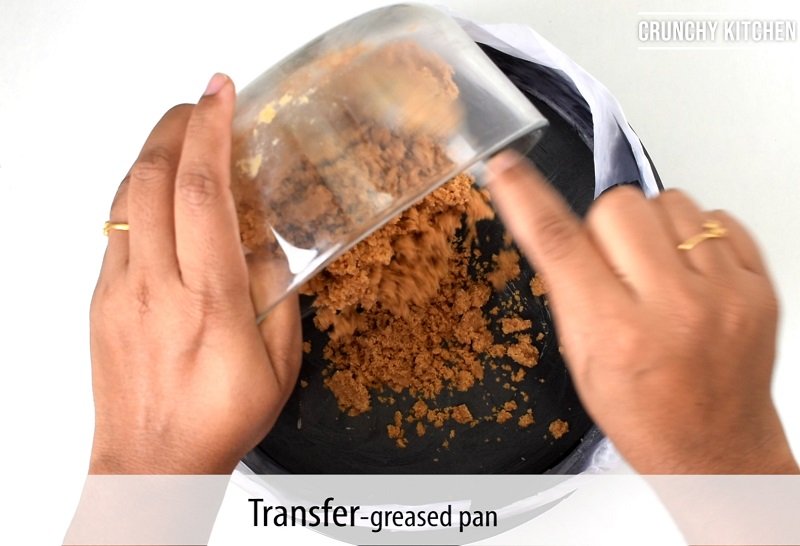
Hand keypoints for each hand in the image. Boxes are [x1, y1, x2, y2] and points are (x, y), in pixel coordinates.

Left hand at [89, 74, 300, 473]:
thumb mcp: (280, 363)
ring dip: (153, 154)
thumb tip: (265, 247)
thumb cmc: (218, 419)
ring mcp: (121, 291)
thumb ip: (277, 295)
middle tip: (201, 104)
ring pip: (126, 199)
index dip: (211, 134)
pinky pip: (116, 229)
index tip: (221, 97)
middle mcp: (157, 287)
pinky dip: (137, 194)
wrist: (152, 463)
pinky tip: (159, 194)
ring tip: (181, 136)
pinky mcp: (102, 300)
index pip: (203, 194)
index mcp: (209, 300)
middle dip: (177, 126)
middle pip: (152, 179)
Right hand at [488, 151, 797, 473]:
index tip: (506, 169)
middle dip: (604, 225)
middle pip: (617, 205)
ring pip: (668, 201)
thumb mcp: (581, 358)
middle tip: (613, 265)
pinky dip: (695, 236)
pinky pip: (716, 217)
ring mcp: (722, 294)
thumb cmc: (644, 413)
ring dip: (651, 227)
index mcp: (614, 331)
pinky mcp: (758, 286)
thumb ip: (570, 289)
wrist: (713, 449)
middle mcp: (672, 308)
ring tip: (656, 272)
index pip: (558, 241)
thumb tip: (550, 223)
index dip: (524, 196)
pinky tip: (689, 274)